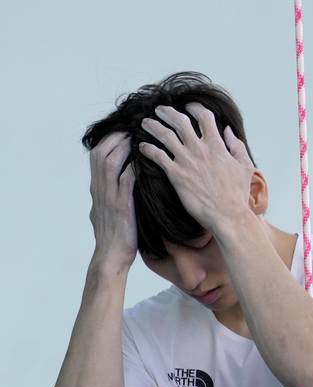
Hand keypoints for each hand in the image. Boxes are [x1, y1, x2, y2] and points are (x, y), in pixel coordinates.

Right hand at [88, 132, 137, 270]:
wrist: (110, 257)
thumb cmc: (114, 237)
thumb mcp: (106, 211)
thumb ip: (110, 195)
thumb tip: (121, 183)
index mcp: (96, 189)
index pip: (97, 155)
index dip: (109, 140)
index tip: (123, 131)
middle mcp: (99, 190)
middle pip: (101, 153)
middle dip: (116, 138)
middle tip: (132, 129)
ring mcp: (109, 198)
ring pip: (110, 163)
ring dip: (124, 148)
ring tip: (137, 139)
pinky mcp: (121, 207)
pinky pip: (125, 182)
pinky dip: (133, 168)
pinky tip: (143, 161)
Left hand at [139, 102, 254, 232]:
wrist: (228, 216)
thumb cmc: (238, 195)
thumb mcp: (245, 167)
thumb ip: (237, 146)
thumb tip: (228, 131)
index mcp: (217, 145)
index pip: (203, 116)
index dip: (195, 107)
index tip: (188, 106)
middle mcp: (200, 149)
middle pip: (180, 121)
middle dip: (167, 112)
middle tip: (159, 110)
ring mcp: (187, 162)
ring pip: (165, 136)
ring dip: (153, 126)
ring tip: (145, 124)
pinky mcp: (177, 176)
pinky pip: (158, 157)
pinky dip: (148, 149)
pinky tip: (142, 147)